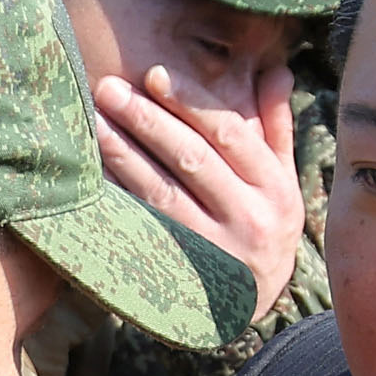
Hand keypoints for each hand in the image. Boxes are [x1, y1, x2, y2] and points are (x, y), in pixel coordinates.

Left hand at [93, 59, 301, 315]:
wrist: (251, 306)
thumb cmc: (265, 225)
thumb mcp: (282, 180)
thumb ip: (275, 126)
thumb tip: (276, 69)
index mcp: (276, 190)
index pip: (232, 135)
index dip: (193, 103)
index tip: (155, 74)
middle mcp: (249, 221)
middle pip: (193, 160)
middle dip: (148, 120)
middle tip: (110, 88)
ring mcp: (213, 251)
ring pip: (162, 194)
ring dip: (124, 154)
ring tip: (94, 121)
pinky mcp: (180, 272)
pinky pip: (143, 227)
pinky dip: (119, 197)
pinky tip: (94, 172)